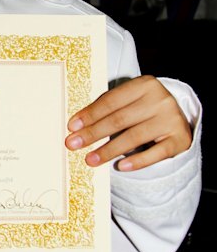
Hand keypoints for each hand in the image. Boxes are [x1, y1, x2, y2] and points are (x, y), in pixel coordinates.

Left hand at [65, 75, 191, 170]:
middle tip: (73, 144)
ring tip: (90, 160)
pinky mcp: (179, 139)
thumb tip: (77, 127)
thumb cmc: (143, 111)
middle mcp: (161, 99)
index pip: (111, 100)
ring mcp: (172, 119)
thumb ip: (108, 109)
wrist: (177, 120)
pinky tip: (120, 167)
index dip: (90, 114)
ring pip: (134, 137)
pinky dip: (137, 161)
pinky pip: (155, 153)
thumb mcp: (129, 102)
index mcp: (145, 84)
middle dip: (93, 133)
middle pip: (120, 119)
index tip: (72, 127)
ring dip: (109, 150)